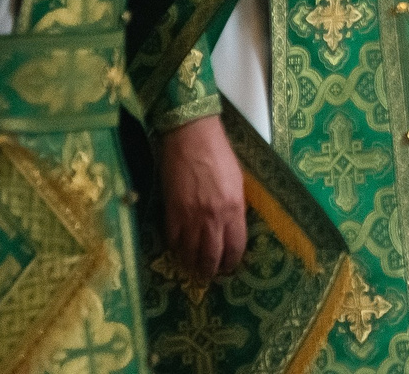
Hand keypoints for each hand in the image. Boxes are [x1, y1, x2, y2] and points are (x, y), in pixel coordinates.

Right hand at [160, 114, 248, 279]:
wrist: (191, 135)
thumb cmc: (219, 153)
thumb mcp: (237, 181)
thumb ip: (235, 206)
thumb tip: (231, 226)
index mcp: (234, 209)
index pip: (235, 247)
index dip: (232, 262)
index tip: (229, 267)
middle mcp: (213, 218)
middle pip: (211, 257)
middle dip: (211, 270)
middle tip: (210, 273)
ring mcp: (190, 216)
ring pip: (190, 253)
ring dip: (191, 263)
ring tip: (193, 266)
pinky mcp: (171, 211)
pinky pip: (172, 240)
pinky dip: (175, 248)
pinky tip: (178, 249)